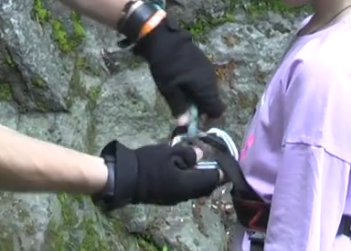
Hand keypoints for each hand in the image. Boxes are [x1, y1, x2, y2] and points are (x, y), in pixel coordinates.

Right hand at [92, 140, 221, 210]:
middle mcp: (185, 195)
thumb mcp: (169, 152)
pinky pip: (185, 190)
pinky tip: (183, 169)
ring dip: (199, 178)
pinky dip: (189, 181)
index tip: (224, 159)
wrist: (125, 178)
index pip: (213, 179)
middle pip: (206, 187)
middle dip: (211, 175)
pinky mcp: (167, 198)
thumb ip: (188, 154)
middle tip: (211, 159)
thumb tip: (200, 155)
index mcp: (189, 185)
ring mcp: (175, 198)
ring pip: (195, 189)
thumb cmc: (148, 163)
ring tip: (196, 163)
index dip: (221, 169)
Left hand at [132, 18, 225, 119]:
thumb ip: (179, 107)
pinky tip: (182, 83)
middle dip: (200, 108)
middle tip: (183, 108)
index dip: (206, 118)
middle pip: (212, 101)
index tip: (193, 120)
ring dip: (197, 97)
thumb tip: (185, 125)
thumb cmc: (166, 65)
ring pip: (208, 91)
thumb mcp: (168, 89)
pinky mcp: (204, 63)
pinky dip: (196, 87)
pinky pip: (204, 81)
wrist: (164, 38)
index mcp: (205, 87)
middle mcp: (211, 79)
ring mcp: (208, 70)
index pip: (217, 110)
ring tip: (180, 94)